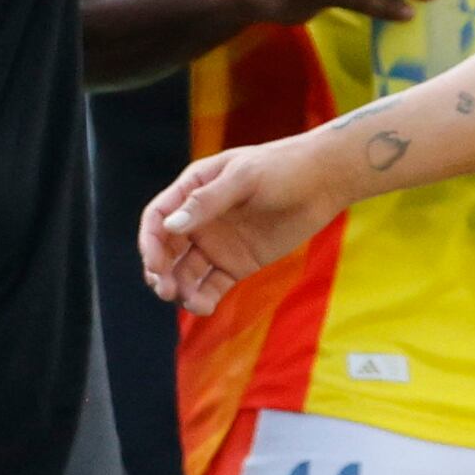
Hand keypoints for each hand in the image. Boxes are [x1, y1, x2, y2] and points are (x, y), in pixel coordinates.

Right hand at [139, 135, 341, 308]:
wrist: (324, 182)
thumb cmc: (283, 168)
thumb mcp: (244, 177)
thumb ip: (207, 201)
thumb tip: (170, 227)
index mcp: (193, 190)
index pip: (158, 219)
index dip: (150, 243)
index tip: (155, 265)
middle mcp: (199, 219)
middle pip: (166, 250)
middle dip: (161, 272)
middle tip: (166, 290)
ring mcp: (217, 244)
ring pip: (186, 272)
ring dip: (180, 289)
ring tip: (190, 302)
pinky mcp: (237, 264)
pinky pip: (211, 285)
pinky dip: (203, 298)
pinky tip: (203, 307)